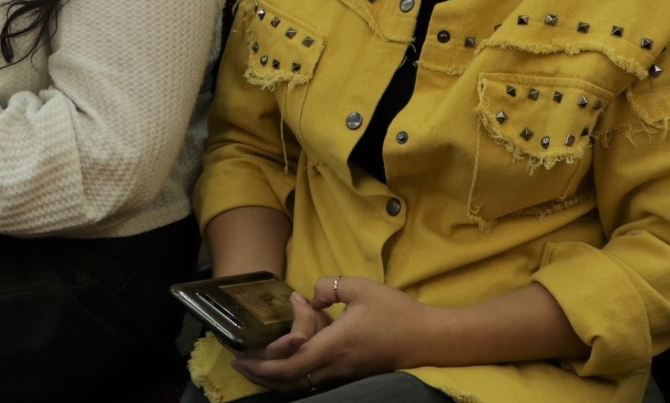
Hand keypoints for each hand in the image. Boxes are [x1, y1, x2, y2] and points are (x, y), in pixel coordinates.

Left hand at [233, 277, 430, 391]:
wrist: (430, 338)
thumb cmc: (396, 312)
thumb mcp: (360, 288)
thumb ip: (329, 286)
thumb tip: (307, 297)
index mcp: (334, 345)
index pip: (289, 364)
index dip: (262, 364)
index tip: (241, 356)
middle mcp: (335, 365)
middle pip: (289, 381)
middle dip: (261, 375)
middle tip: (239, 362)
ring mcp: (344, 373)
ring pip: (301, 382)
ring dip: (276, 375)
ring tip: (257, 362)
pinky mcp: (351, 373)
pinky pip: (315, 379)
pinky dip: (295, 372)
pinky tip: (288, 357)